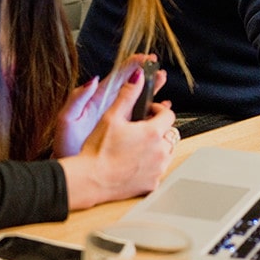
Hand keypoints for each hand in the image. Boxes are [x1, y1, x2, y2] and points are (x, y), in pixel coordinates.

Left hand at [53, 55, 164, 157]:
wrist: (75, 167)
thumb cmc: (66, 143)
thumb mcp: (67, 119)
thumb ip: (77, 98)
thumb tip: (92, 80)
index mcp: (98, 98)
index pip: (118, 76)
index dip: (131, 64)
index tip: (144, 57)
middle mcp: (111, 104)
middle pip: (132, 83)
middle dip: (146, 72)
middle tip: (156, 65)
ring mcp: (121, 116)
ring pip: (140, 97)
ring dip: (152, 87)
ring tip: (162, 78)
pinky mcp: (127, 129)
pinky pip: (144, 115)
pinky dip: (154, 109)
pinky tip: (163, 105)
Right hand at [59, 67, 177, 210]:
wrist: (89, 181)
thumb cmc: (97, 151)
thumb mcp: (111, 117)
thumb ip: (128, 95)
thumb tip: (138, 76)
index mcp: (153, 132)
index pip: (169, 115)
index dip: (158, 111)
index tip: (148, 113)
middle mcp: (160, 151)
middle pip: (169, 133)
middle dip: (158, 129)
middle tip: (140, 131)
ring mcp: (158, 168)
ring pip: (167, 152)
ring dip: (158, 147)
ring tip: (138, 146)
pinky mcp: (153, 183)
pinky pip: (160, 170)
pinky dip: (152, 165)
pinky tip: (136, 163)